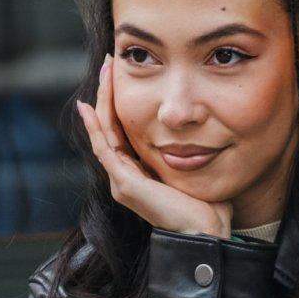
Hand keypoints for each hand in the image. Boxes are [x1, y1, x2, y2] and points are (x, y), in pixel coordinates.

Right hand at [75, 55, 233, 238]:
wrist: (205, 233)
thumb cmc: (208, 209)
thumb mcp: (195, 173)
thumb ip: (190, 155)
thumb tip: (206, 136)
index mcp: (140, 175)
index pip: (123, 133)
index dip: (121, 104)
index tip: (123, 76)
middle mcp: (126, 178)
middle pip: (110, 128)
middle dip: (109, 95)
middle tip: (110, 64)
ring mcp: (122, 182)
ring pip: (104, 133)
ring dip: (103, 101)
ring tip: (105, 72)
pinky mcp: (125, 184)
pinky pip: (104, 149)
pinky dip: (95, 127)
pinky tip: (90, 106)